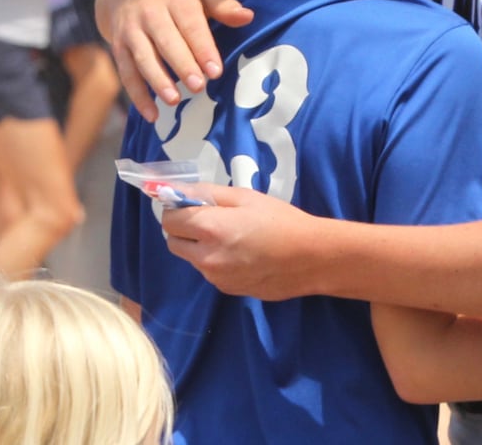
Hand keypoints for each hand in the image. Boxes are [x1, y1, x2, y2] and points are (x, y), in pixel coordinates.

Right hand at [99, 0, 251, 120]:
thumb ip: (223, 4)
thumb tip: (248, 17)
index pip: (191, 25)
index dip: (203, 48)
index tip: (216, 71)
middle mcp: (150, 14)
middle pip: (166, 42)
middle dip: (182, 65)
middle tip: (198, 87)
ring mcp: (131, 30)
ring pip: (143, 58)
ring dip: (157, 81)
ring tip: (174, 101)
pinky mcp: (119, 46)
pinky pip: (126, 73)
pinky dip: (137, 95)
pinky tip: (152, 115)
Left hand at [161, 185, 319, 299]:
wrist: (311, 258)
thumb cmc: (282, 221)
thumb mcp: (248, 197)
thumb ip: (210, 193)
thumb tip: (180, 191)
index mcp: (210, 229)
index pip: (169, 220)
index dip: (177, 209)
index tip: (193, 205)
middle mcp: (206, 257)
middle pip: (173, 242)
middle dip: (185, 229)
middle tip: (212, 219)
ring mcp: (215, 277)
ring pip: (192, 258)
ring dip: (201, 247)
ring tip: (235, 238)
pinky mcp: (226, 290)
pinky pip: (210, 271)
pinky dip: (217, 261)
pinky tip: (244, 255)